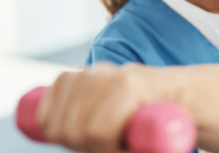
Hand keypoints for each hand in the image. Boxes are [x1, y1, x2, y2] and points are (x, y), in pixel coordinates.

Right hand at [36, 63, 167, 152]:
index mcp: (128, 84)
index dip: (107, 149)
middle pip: (73, 130)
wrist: (174, 91)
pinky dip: (49, 127)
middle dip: (90, 147)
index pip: (96, 130)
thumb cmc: (174, 117)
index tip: (121, 150)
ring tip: (96, 140)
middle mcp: (103, 74)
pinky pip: (44, 112)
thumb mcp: (171, 130)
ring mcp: (85, 75)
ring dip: (70, 140)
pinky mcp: (69, 80)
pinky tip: (68, 133)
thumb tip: (146, 147)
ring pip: (54, 124)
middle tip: (110, 147)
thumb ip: (156, 140)